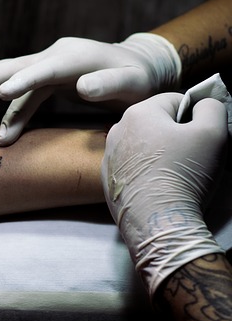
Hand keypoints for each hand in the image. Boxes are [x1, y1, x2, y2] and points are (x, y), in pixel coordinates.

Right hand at [0, 33, 181, 145]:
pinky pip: (21, 91)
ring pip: (11, 75)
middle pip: (15, 66)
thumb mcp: (134, 83)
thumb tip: (82, 88)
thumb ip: (110, 85)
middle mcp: (56, 55)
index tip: (2, 94)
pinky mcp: (46, 76)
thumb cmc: (139, 79)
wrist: (137, 67)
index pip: (46, 70)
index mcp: (76, 56)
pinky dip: (5, 104)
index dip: (24, 81)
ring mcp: (48, 64)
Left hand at [101, 92, 227, 298]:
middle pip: (156, 122)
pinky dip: (146, 171)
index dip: (195, 115)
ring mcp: (109, 155)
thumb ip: (211, 108)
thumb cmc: (183, 173)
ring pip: (144, 145)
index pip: (174, 100)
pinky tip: (159, 185)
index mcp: (138, 112)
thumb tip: (203, 104)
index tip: (203, 136)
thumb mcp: (213, 133)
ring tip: (175, 173)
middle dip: (176, 134)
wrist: (156, 220)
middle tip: (192, 156)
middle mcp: (117, 130)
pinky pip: (133, 165)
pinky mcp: (108, 178)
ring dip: (160, 153)